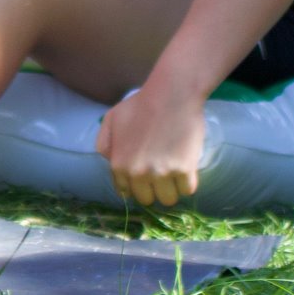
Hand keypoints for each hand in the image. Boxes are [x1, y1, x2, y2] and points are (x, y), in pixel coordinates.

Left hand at [95, 80, 208, 207]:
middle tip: (161, 173)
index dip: (136, 185)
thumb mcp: (111, 119)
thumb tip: (110, 162)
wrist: (171, 94)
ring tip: (174, 171)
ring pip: (168, 200)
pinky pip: (188, 190)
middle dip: (153, 189)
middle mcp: (138, 173)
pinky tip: (186, 167)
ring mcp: (162, 173)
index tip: (144, 177)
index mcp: (119, 164)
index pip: (126, 192)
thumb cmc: (140, 104)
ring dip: (172, 189)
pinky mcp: (184, 170)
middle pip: (147, 199)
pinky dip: (188, 182)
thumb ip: (105, 143)